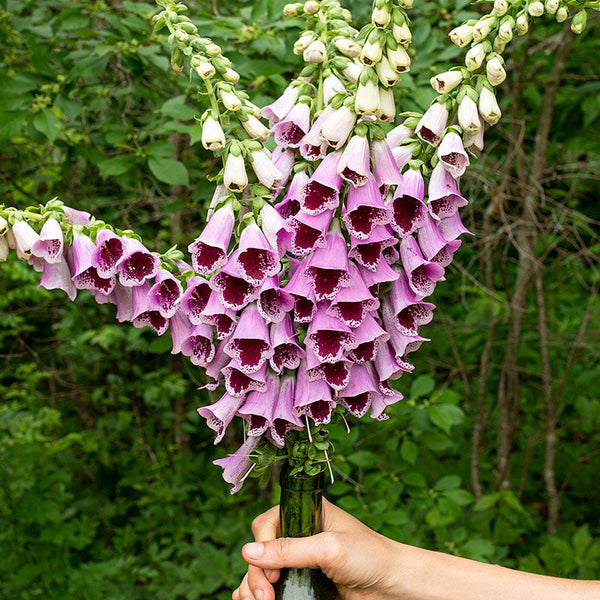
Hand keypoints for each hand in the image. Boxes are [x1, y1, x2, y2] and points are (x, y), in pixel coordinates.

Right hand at [233, 498, 402, 599]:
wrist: (393, 586)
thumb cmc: (369, 557)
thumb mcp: (328, 549)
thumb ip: (289, 550)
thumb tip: (248, 552)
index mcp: (306, 512)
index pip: (267, 524)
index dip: (262, 548)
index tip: (272, 573)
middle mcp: (300, 533)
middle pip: (261, 550)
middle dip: (257, 574)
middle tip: (265, 597)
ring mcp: (300, 559)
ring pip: (262, 570)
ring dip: (254, 586)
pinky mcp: (303, 581)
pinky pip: (273, 586)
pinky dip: (260, 593)